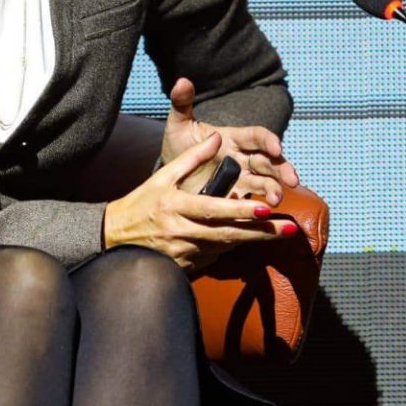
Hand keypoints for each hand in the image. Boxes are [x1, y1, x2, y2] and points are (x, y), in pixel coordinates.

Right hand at [103, 132, 298, 271]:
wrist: (115, 238)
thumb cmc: (140, 204)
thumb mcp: (162, 176)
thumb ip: (192, 158)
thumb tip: (217, 138)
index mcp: (176, 207)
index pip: (214, 210)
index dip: (241, 210)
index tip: (265, 208)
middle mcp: (182, 232)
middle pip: (229, 234)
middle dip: (262, 232)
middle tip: (290, 229)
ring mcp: (184, 253)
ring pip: (225, 248)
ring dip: (252, 241)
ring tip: (280, 234)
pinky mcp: (185, 267)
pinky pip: (214, 258)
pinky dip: (230, 248)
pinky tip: (246, 240)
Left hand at [160, 77, 300, 205]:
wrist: (169, 174)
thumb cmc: (178, 144)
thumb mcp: (178, 124)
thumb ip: (182, 103)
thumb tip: (181, 81)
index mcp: (233, 138)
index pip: (256, 136)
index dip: (268, 140)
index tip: (276, 147)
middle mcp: (242, 158)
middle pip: (269, 161)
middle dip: (282, 169)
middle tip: (292, 180)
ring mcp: (240, 179)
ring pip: (264, 182)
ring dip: (273, 190)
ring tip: (275, 200)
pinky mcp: (235, 198)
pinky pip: (251, 202)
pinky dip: (258, 209)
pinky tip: (262, 216)